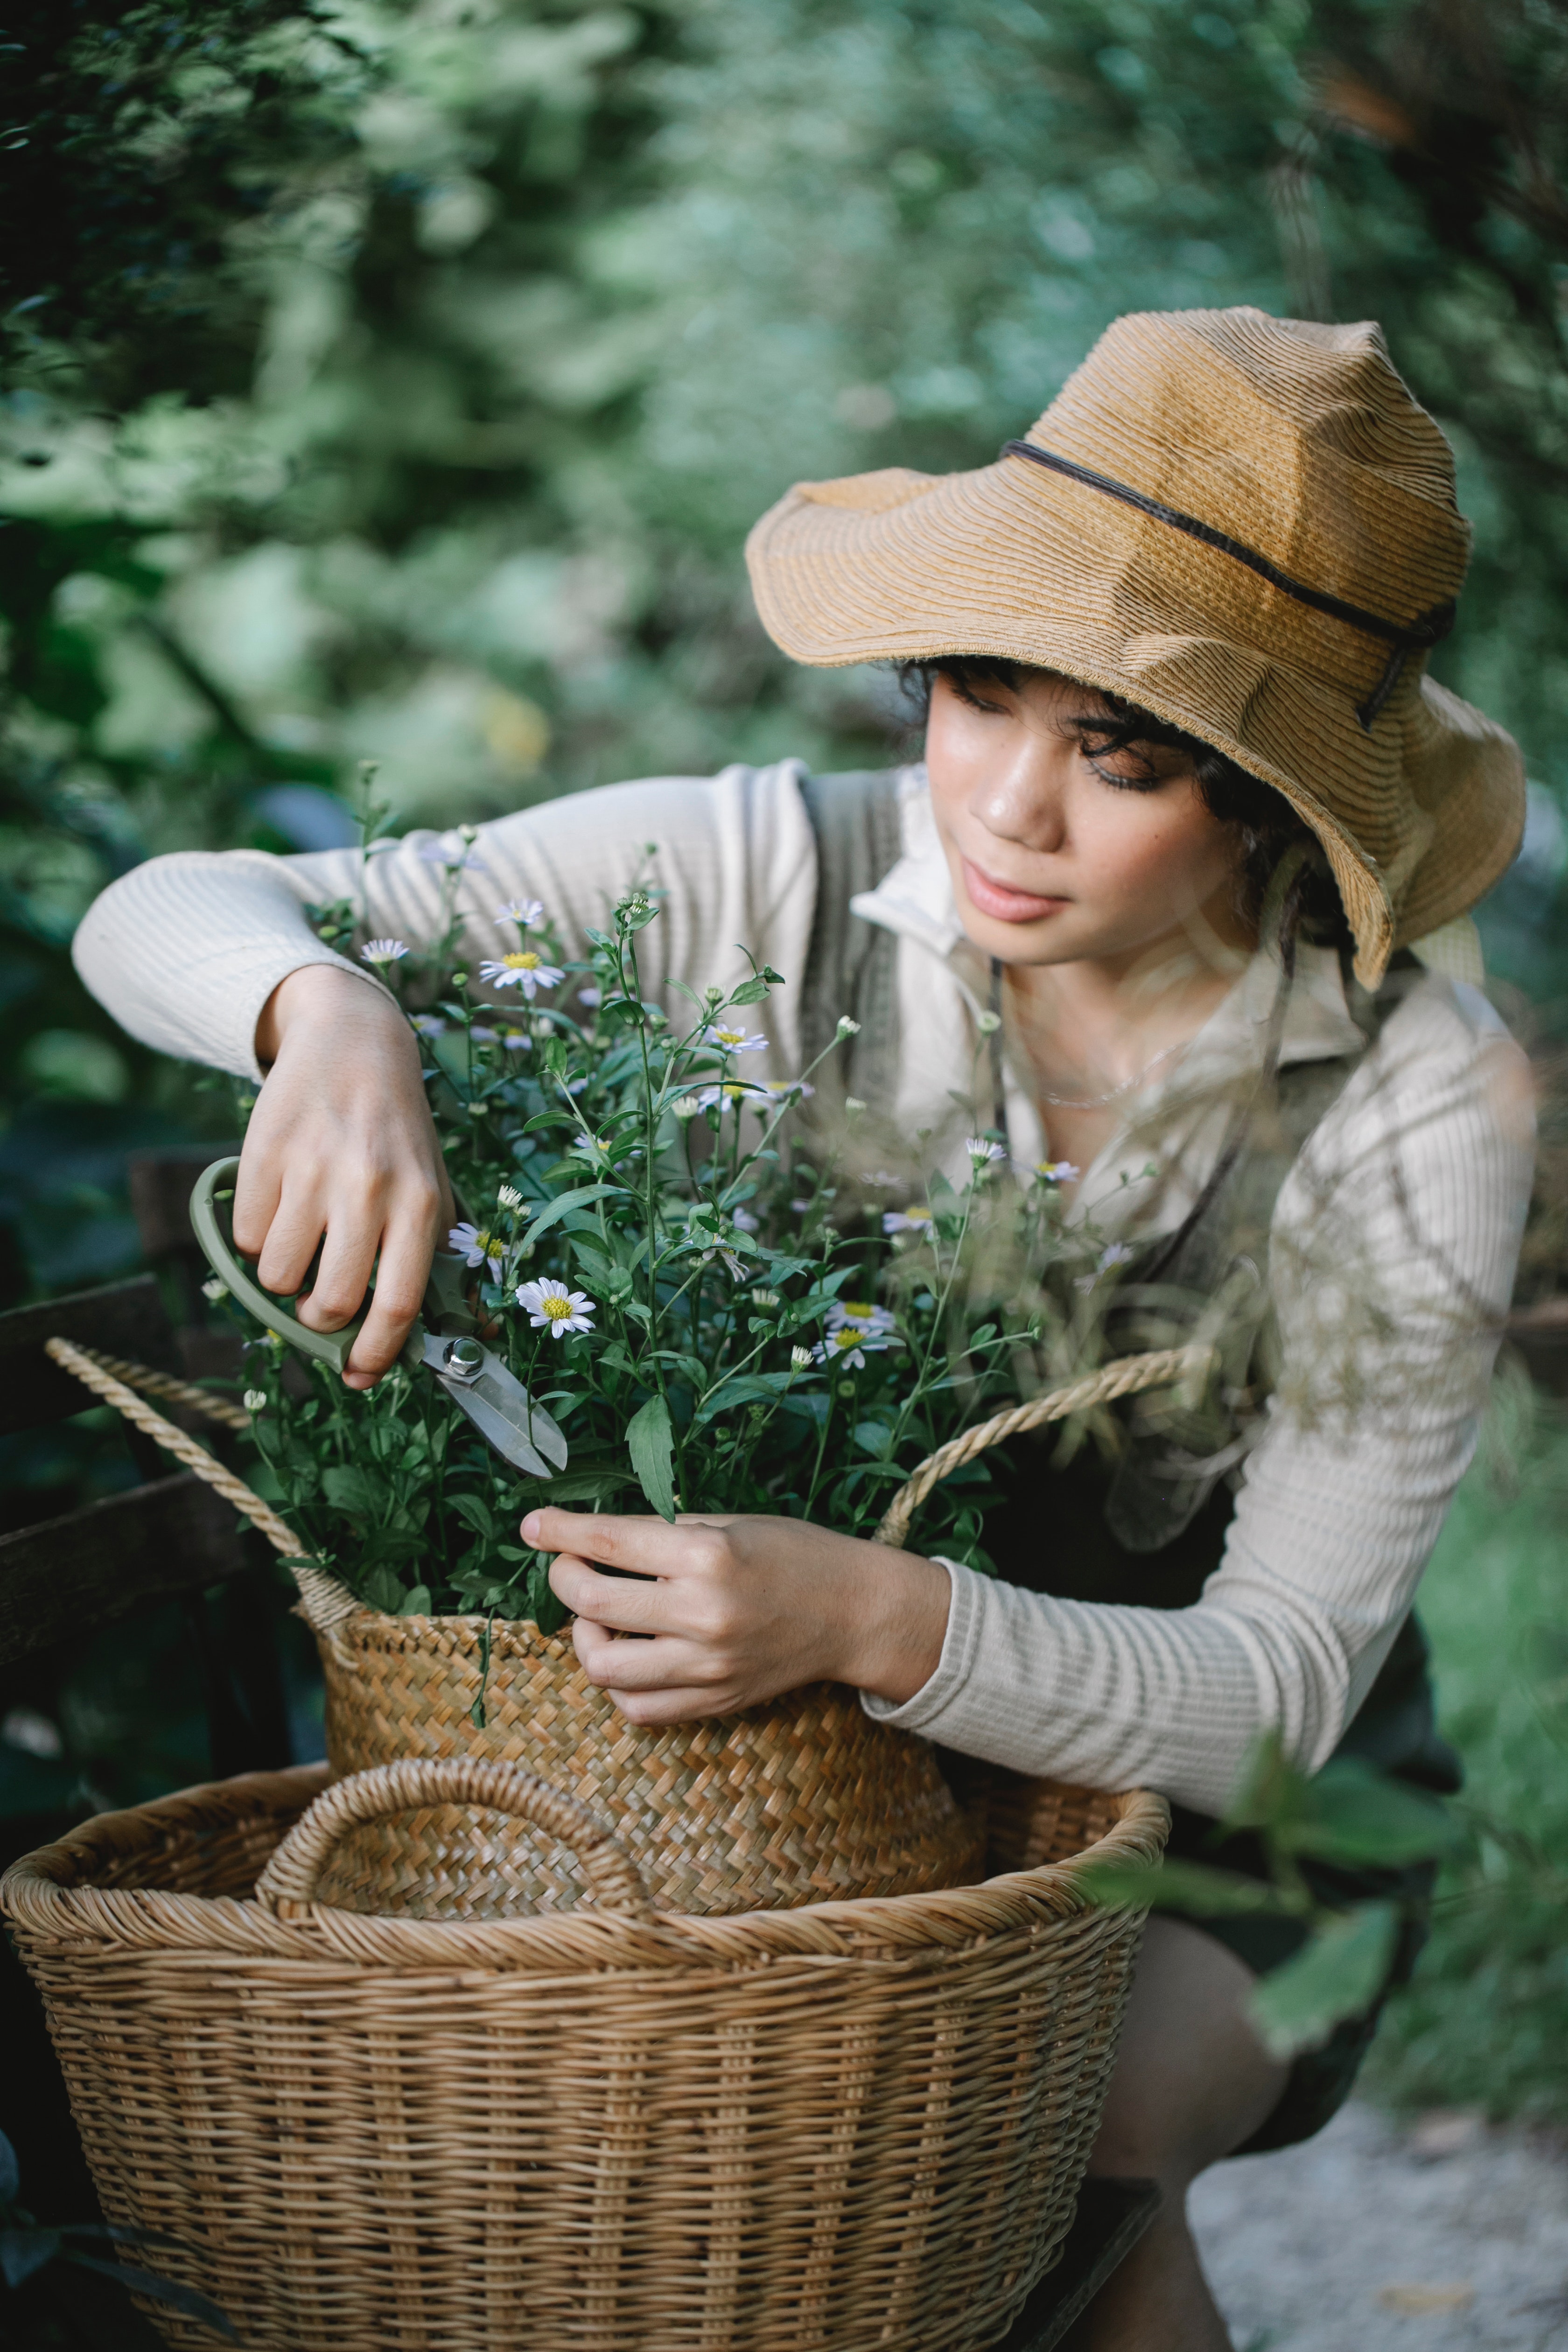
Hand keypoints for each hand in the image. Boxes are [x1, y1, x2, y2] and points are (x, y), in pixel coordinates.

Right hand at [236, 964, 452, 1387]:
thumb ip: (437, 1254)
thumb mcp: (435, 1183)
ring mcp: (312, 1171)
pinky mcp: (263, 1155)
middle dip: (319, 1320)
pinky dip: (254, 1237)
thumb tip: (456, 1334)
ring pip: (276, 1275)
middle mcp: (369, 1189)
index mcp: (420, 1203)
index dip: (376, 1354)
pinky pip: (244, 1236)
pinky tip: (278, 1205)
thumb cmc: (398, 1131)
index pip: (399, 1303)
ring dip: (282, 1278)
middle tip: (320, 1303)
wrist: (354, 1042)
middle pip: (331, 1301)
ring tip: (301, 1242)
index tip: (359, 1375)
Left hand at [522, 1507, 950, 1722]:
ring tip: (596, 1616)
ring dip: (583, 1637)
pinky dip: (616, 1681)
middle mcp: (703, 1614)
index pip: (610, 1541)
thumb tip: (598, 1539)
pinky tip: (625, 1651)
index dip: (560, 1531)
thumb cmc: (793, 1554)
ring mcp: (707, 1666)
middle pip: (593, 1603)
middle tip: (567, 1564)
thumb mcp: (729, 1523)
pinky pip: (638, 1707)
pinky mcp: (713, 1701)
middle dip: (564, 1578)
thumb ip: (665, 1533)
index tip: (532, 1525)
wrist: (852, 1612)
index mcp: (708, 1556)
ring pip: (603, 1667)